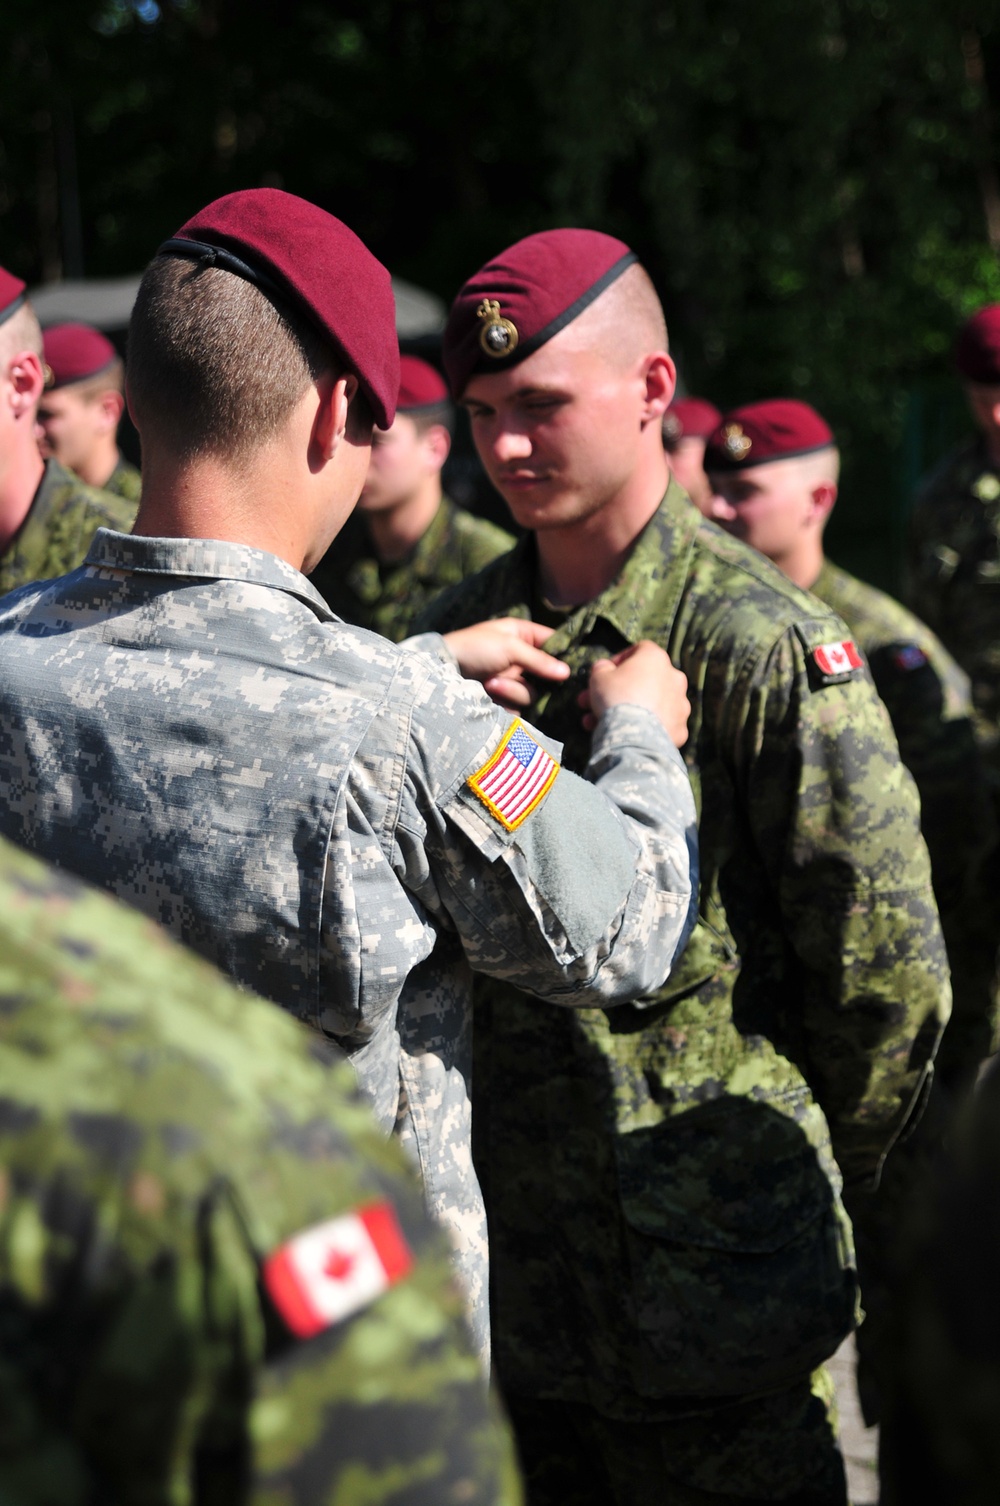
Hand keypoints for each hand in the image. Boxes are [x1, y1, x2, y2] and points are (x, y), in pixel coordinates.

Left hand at [443, 618, 569, 708]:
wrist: (443, 671)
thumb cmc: (474, 648)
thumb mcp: (509, 647)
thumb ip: (539, 660)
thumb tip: (567, 672)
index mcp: (522, 635)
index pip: (554, 642)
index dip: (563, 654)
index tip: (570, 667)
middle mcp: (521, 657)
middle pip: (547, 674)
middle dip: (534, 677)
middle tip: (522, 675)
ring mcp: (512, 679)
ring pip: (532, 693)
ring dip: (512, 689)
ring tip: (490, 682)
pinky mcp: (503, 699)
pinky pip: (519, 706)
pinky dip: (505, 700)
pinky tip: (488, 692)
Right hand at [579, 641, 689, 746]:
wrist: (635, 736)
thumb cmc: (617, 697)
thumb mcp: (598, 676)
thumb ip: (601, 668)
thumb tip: (604, 668)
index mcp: (657, 659)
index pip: (639, 650)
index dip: (618, 661)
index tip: (604, 674)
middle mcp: (674, 678)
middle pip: (644, 681)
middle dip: (618, 691)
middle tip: (595, 703)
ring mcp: (680, 705)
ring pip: (651, 705)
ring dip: (629, 711)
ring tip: (601, 724)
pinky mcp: (680, 729)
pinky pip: (659, 725)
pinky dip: (644, 729)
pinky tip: (626, 736)